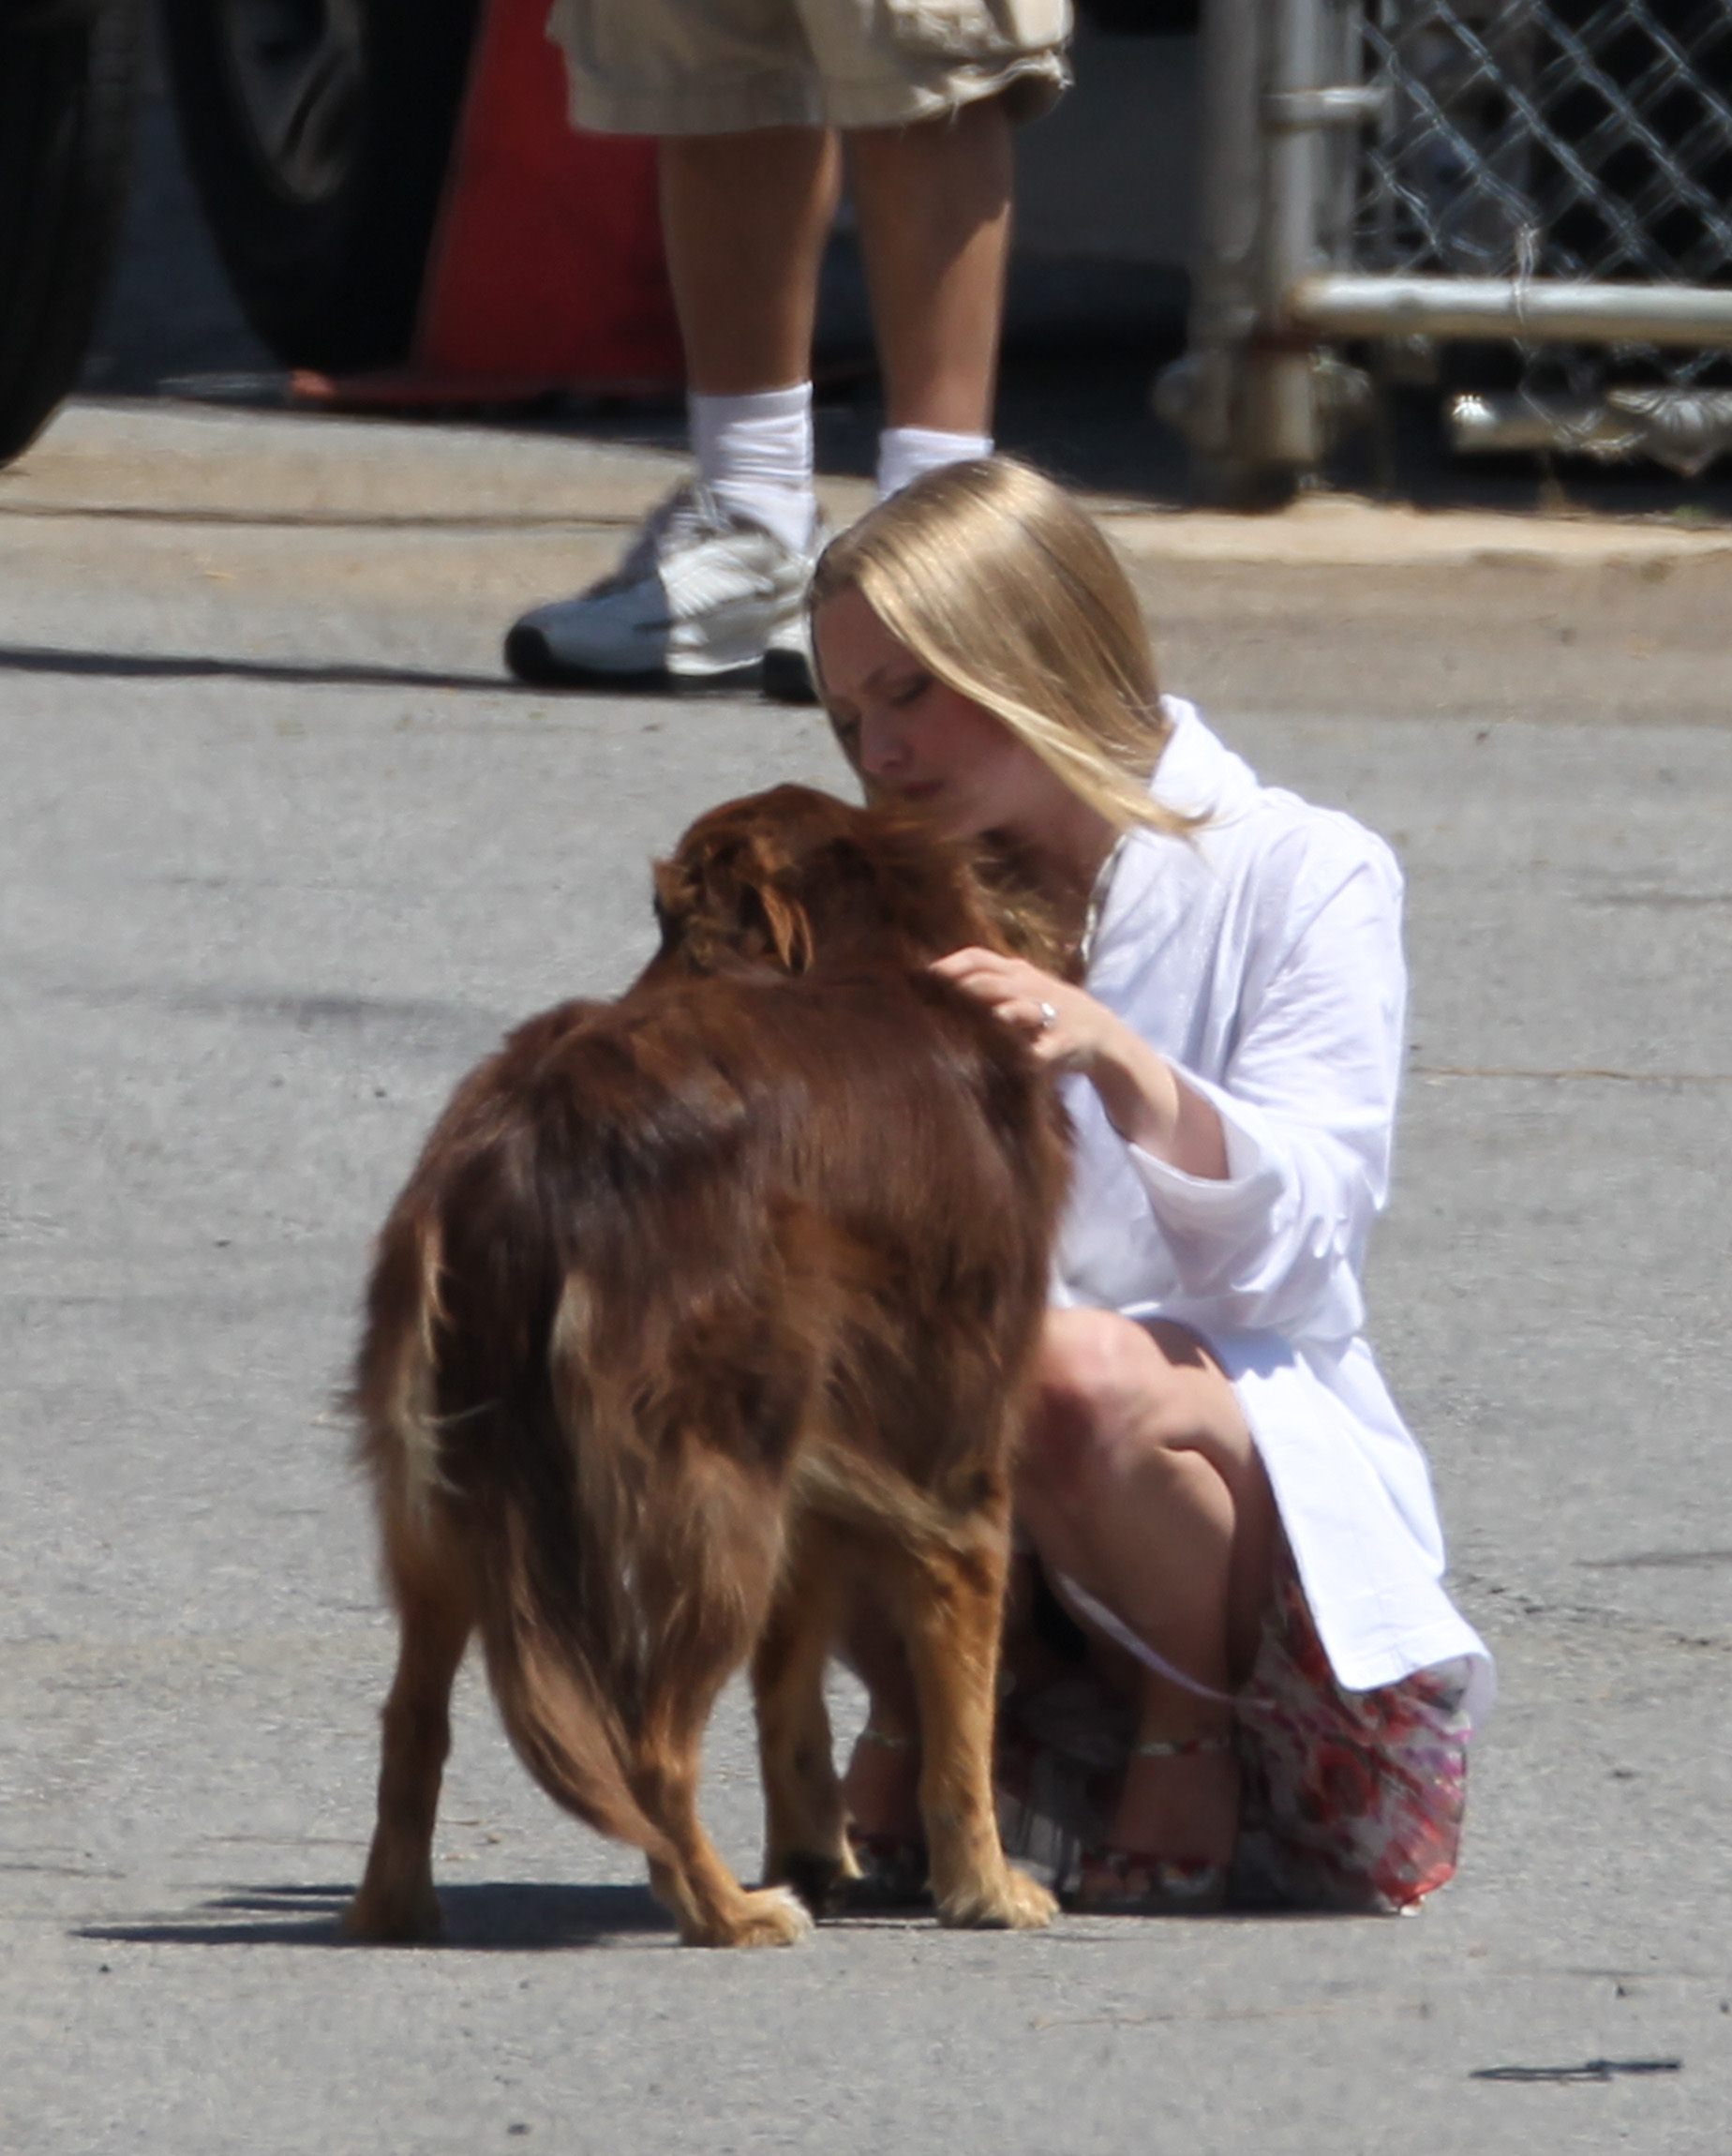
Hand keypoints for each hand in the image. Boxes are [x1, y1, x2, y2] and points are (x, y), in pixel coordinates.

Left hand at [929, 947, 1118, 1075]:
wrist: (1099, 1032)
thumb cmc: (1046, 1006)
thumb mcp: (1020, 985)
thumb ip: (984, 980)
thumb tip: (933, 978)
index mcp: (1016, 973)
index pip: (980, 958)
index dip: (953, 964)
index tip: (927, 973)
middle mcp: (1031, 989)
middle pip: (998, 982)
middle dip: (973, 985)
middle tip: (946, 990)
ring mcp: (1049, 1016)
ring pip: (1028, 1010)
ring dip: (1012, 1012)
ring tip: (997, 1015)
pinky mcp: (1063, 1044)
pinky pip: (1047, 1050)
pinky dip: (1036, 1055)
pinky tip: (1025, 1060)